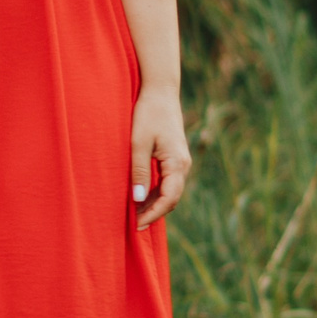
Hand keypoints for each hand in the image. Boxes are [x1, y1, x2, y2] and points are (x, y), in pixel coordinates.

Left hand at [130, 84, 191, 229]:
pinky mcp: (175, 157)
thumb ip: (139, 171)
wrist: (160, 92)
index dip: (153, 214)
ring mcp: (181, 161)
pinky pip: (168, 181)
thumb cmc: (147, 114)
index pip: (169, 199)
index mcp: (177, 164)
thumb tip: (138, 199)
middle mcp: (183, 165)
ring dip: (154, 203)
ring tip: (135, 214)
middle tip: (133, 225)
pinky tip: (141, 196)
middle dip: (153, 213)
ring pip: (170, 191)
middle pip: (171, 198)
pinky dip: (155, 192)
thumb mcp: (138, 143)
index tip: (136, 225)